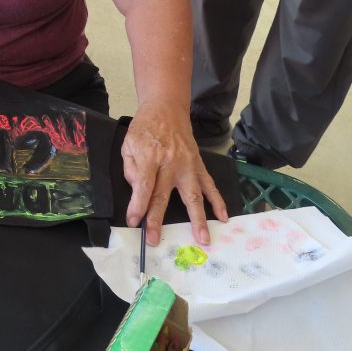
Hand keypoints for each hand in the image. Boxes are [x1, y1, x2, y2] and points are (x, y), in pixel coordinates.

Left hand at [121, 107, 228, 245]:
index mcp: (150, 157)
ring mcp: (188, 165)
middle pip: (164, 195)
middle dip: (157, 220)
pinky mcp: (199, 165)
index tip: (133, 222)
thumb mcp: (128, 144)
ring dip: (197, 218)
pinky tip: (223, 216)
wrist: (166, 110)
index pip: (144, 186)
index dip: (138, 206)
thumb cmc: (144, 128)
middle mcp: (171, 163)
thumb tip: (138, 191)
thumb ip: (131, 169)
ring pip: (193, 195)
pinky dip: (218, 201)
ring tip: (202, 238)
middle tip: (154, 240)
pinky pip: (209, 185)